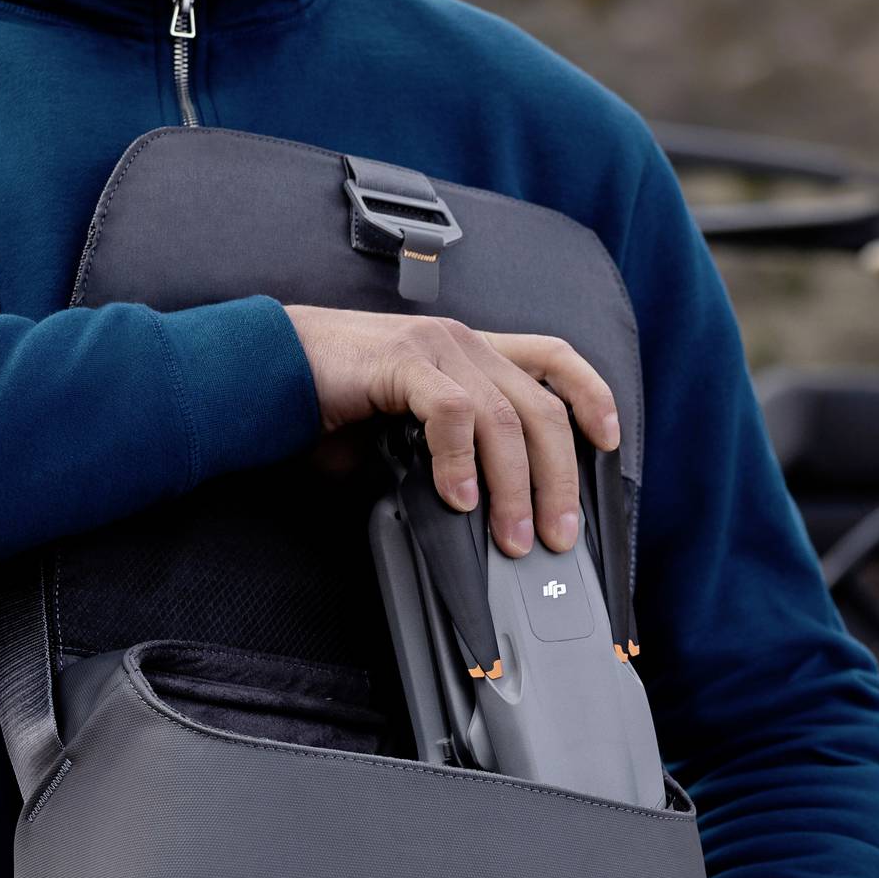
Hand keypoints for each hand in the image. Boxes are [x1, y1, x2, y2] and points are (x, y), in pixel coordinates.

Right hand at [282, 305, 617, 559]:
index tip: (609, 439)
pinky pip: (453, 413)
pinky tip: (459, 499)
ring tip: (512, 536)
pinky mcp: (402, 361)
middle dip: (559, 478)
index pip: (553, 356)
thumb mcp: (408, 425)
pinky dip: (462, 461)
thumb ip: (449, 454)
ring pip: (504, 418)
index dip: (590, 394)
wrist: (269, 365)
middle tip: (557, 534)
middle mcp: (461, 341)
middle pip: (541, 407)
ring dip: (517, 486)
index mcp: (469, 349)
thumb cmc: (334, 398)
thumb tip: (482, 512)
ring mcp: (433, 346)